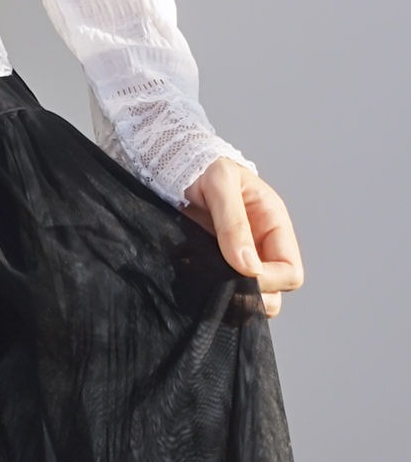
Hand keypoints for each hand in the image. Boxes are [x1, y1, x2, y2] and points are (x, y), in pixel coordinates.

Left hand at [182, 157, 302, 316]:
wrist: (171, 163)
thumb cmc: (202, 164)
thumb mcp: (220, 184)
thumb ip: (234, 223)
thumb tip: (250, 268)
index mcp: (273, 224)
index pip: (290, 271)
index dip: (271, 281)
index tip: (242, 277)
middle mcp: (260, 245)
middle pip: (275, 292)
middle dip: (253, 297)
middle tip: (223, 289)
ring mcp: (237, 256)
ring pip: (250, 296)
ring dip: (232, 297)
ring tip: (206, 282)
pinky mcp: (215, 262)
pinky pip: (223, 289)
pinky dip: (213, 292)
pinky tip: (194, 280)